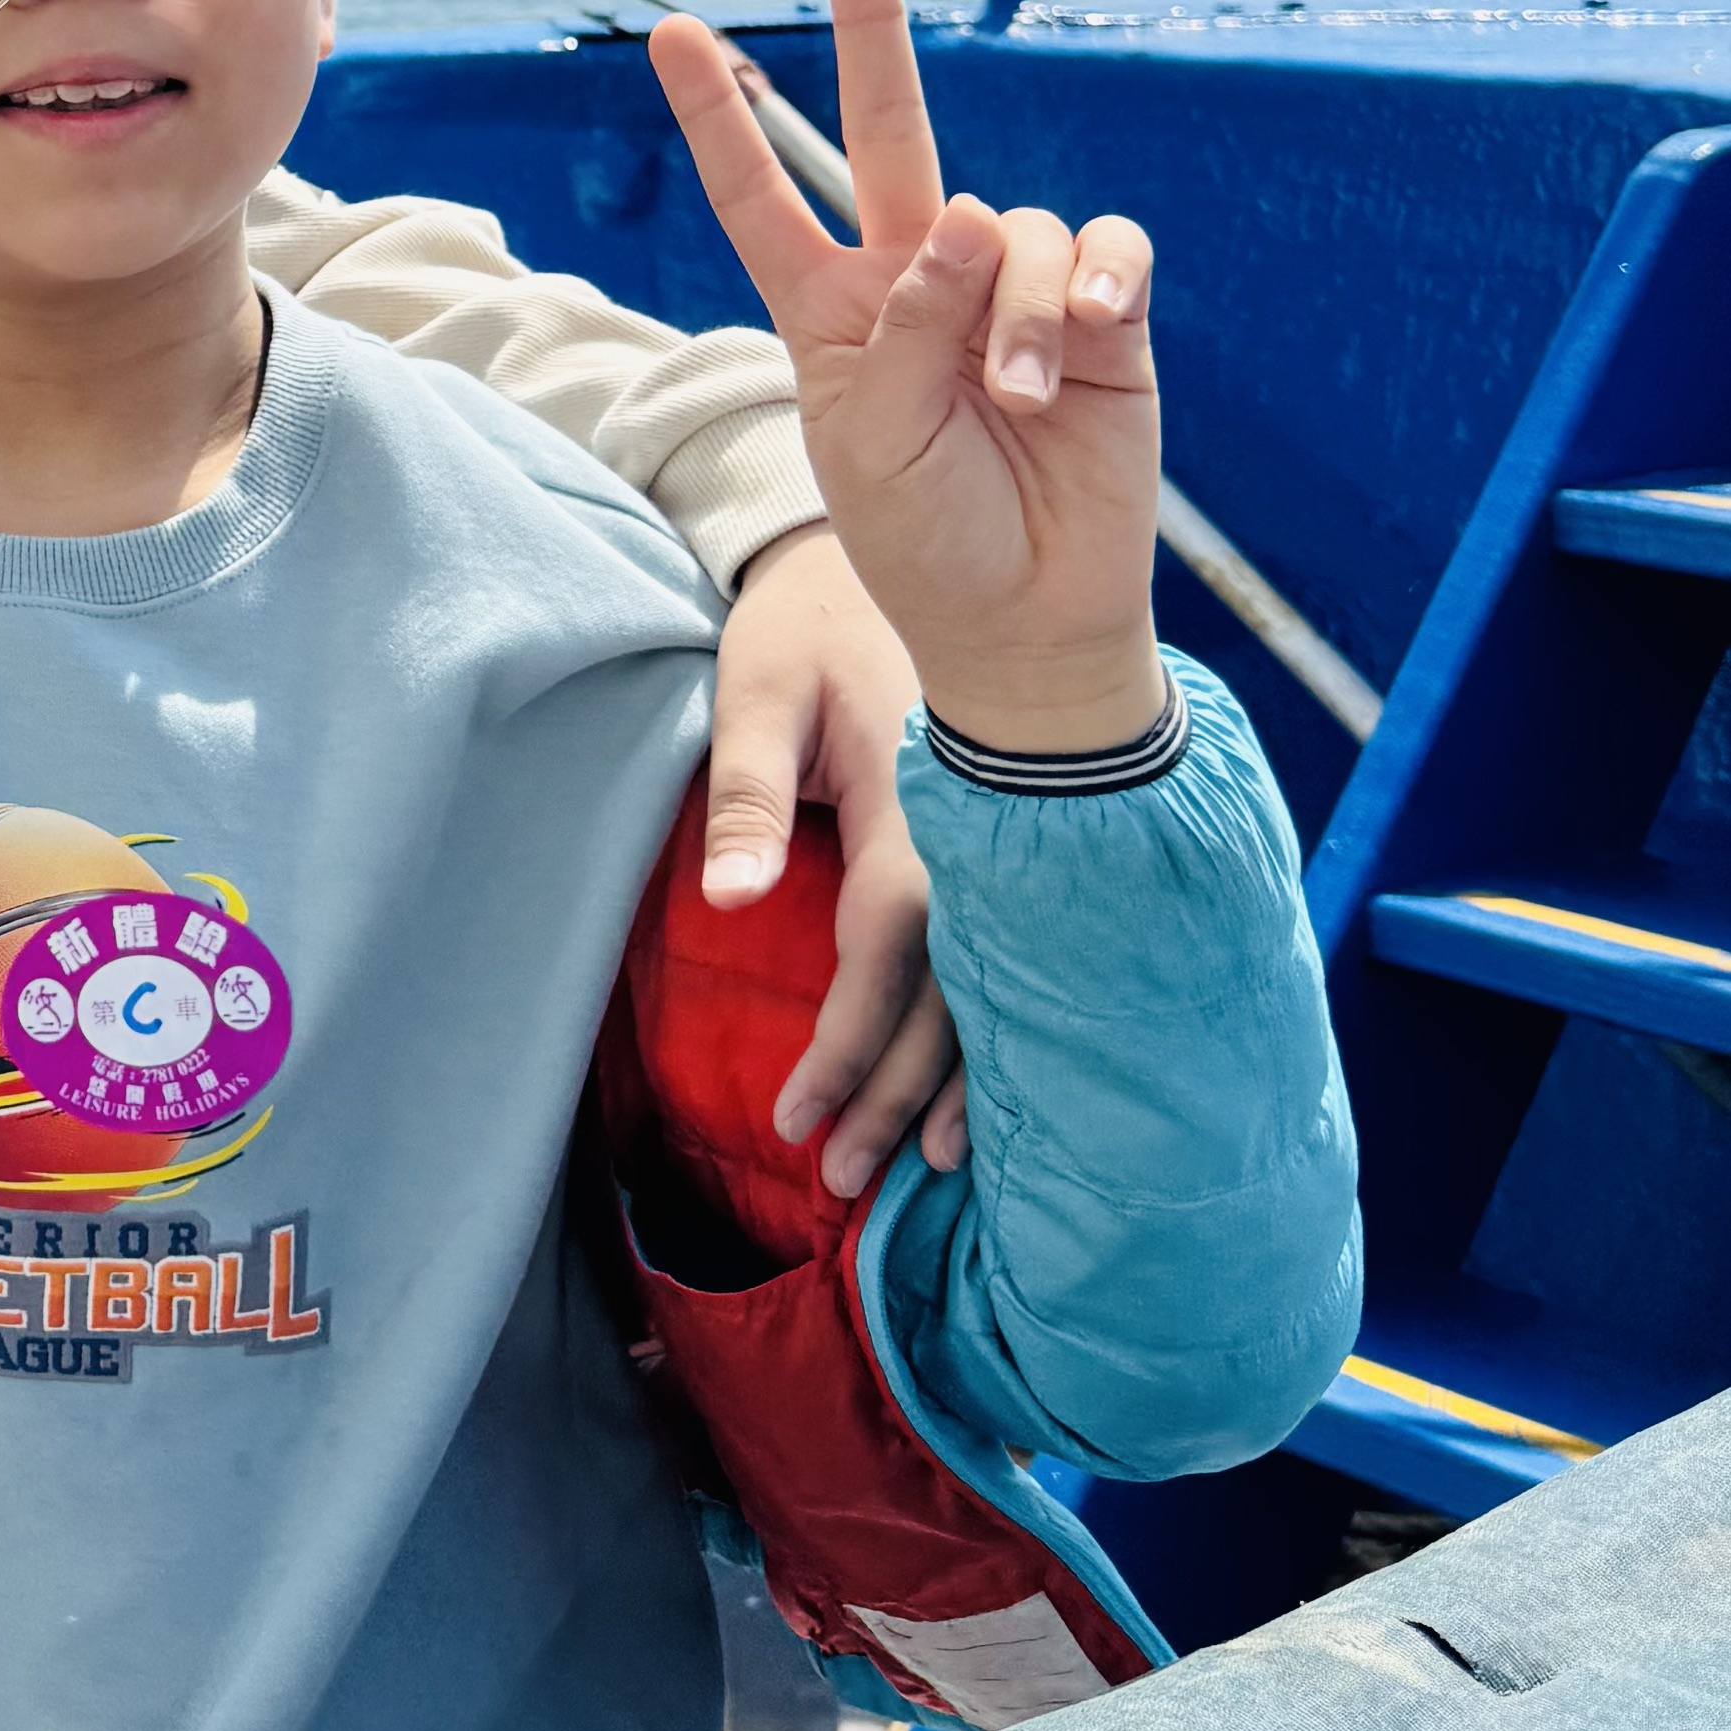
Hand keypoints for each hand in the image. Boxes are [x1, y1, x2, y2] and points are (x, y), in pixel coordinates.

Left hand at [651, 0, 1164, 757]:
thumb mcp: (875, 436)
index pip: (764, 194)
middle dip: (871, 31)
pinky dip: (1096, 286)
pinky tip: (1097, 332)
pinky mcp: (1102, 315)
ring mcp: (1010, 289)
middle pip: (890, 131)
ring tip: (1019, 400)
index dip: (722, 117)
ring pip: (1014, 227)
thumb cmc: (928, 534)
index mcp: (832, 308)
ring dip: (1019, 312)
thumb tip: (972, 213)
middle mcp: (917, 279)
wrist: (1026, 615)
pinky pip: (1103, 250)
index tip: (670, 33)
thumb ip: (908, 324)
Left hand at [707, 522, 964, 1190]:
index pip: (886, 949)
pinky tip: (979, 1096)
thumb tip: (731, 899)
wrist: (873, 553)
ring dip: (956, 1080)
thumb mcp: (757, 684)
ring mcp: (991, 844)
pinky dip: (986, 1033)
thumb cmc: (802, 620)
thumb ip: (747, 791)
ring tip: (928, 1167)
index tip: (804, 1117)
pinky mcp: (991, 848)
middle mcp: (971, 834)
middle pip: (950, 992)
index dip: (848, 1043)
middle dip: (901, 1092)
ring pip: (990, 986)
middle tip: (852, 1178)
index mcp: (917, 798)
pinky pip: (999, 956)